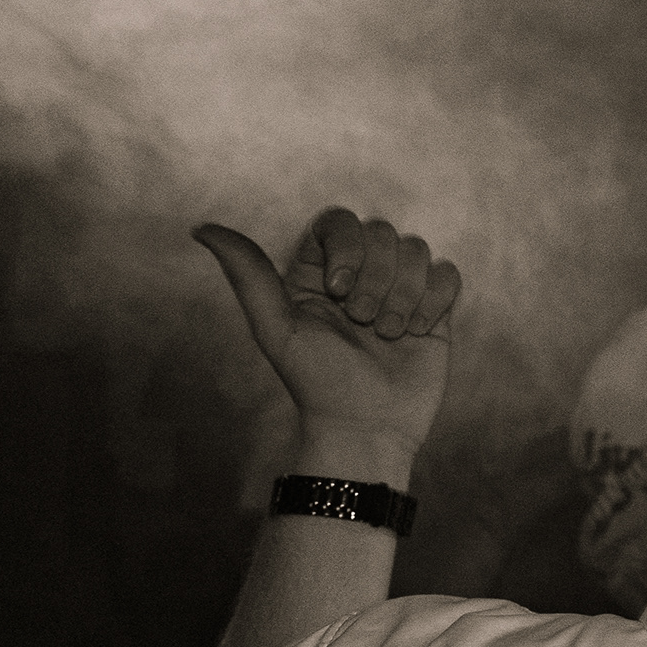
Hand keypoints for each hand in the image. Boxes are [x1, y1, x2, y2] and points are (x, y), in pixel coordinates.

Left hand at [196, 208, 461, 481]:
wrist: (367, 426)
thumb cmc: (317, 382)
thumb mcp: (276, 328)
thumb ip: (247, 274)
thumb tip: (200, 228)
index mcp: (319, 270)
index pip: (339, 220)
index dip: (347, 247)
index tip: (337, 291)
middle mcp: (360, 273)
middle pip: (382, 232)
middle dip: (375, 280)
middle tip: (361, 323)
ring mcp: (399, 289)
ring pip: (416, 250)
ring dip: (403, 295)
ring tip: (386, 333)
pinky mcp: (434, 308)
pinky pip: (447, 274)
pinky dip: (433, 301)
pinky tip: (416, 331)